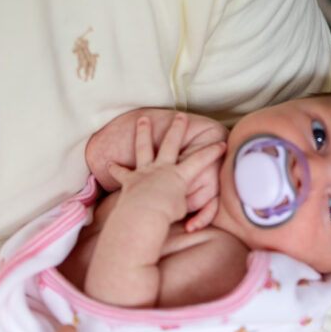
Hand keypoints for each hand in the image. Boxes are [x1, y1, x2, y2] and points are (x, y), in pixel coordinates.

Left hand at [108, 114, 224, 225]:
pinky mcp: (130, 181)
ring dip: (143, 132)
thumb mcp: (184, 208)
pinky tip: (108, 163)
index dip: (212, 152)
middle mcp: (162, 168)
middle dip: (177, 128)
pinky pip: (122, 173)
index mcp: (179, 174)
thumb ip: (185, 201)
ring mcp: (145, 172)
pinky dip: (115, 168)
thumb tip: (182, 202)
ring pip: (144, 148)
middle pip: (171, 143)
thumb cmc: (166, 214)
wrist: (143, 215)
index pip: (201, 160)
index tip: (222, 143)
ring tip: (143, 120)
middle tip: (180, 116)